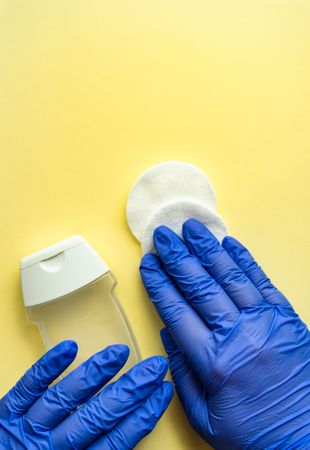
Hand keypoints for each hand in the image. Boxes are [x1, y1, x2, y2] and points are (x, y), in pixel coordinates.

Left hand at [0, 341, 172, 448]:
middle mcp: (52, 448)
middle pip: (98, 416)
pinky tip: (69, 348)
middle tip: (154, 367)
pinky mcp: (5, 414)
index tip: (162, 394)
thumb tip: (128, 429)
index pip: (116, 442)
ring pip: (65, 398)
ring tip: (119, 352)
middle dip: (130, 390)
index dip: (142, 417)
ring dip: (95, 374)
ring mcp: (27, 429)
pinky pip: (28, 387)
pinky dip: (48, 368)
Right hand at [140, 219, 309, 448]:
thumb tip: (167, 335)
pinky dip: (245, 260)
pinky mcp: (288, 319)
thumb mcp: (204, 418)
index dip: (159, 284)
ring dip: (208, 249)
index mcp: (214, 362)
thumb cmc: (254, 434)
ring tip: (191, 228)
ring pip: (230, 276)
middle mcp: (238, 335)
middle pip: (200, 285)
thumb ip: (182, 375)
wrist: (308, 439)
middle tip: (163, 235)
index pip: (177, 311)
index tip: (148, 265)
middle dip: (177, 257)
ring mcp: (266, 323)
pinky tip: (230, 244)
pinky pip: (263, 282)